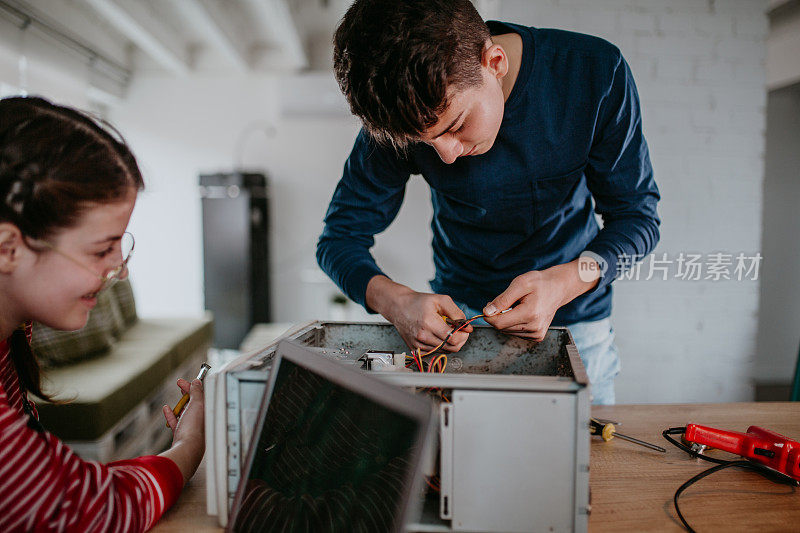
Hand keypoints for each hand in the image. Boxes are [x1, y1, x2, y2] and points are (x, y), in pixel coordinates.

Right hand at [159, 378, 204, 483]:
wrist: (186, 450)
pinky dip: (171, 414)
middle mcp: (202, 420)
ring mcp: (191, 428)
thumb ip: (197, 392)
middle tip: (179, 384)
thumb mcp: (197, 404)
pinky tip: (166, 408)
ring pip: (185, 412)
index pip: (201, 395)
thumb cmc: (194, 428)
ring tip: (175, 397)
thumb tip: (197, 382)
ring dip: (179, 404)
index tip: (182, 381)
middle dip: (187, 393)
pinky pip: (176, 422)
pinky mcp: (182, 435)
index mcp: (208, 412)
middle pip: (194, 402)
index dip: (192, 386)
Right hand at [366, 275, 472, 352]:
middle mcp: (423, 336)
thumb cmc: (418, 302)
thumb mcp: (441, 300)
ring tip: (445, 330)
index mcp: (429, 323)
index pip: (454, 339)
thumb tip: (468, 327)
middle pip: (451, 348)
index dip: (464, 335)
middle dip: (460, 339)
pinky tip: (438, 335)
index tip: (464, 329)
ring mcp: (418, 345)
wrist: (399, 307)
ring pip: (444, 351)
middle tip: (458, 330)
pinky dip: (440, 345)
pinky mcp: (415, 349)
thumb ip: (457, 313)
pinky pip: (435, 352)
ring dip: (450, 342)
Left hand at [482, 259, 598, 341]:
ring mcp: (537, 334)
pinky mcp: (537, 336)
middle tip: (504, 301)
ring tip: (516, 306)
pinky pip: (516, 332)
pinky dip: (514, 323)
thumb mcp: (519, 284)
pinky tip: (522, 313)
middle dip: (498, 315)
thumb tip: (487, 312)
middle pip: (502, 328)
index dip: (489, 316)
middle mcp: (535, 327)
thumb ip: (502, 299)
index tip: (488, 306)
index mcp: (530, 314)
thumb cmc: (539, 283)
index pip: (499, 323)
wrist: (558, 288)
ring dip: (506, 319)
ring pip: (508, 331)